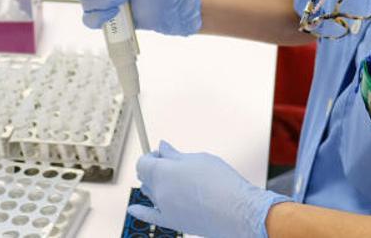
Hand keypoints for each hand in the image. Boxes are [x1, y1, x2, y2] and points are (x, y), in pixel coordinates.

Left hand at [129, 141, 287, 237]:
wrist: (237, 212)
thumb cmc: (222, 184)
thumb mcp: (198, 158)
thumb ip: (175, 154)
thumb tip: (163, 148)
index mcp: (162, 173)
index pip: (143, 162)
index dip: (151, 156)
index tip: (160, 154)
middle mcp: (159, 192)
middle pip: (146, 177)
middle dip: (153, 168)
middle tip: (169, 164)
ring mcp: (164, 208)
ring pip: (150, 194)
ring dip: (154, 185)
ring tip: (169, 180)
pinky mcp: (173, 222)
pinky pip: (150, 217)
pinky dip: (140, 212)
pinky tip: (134, 209)